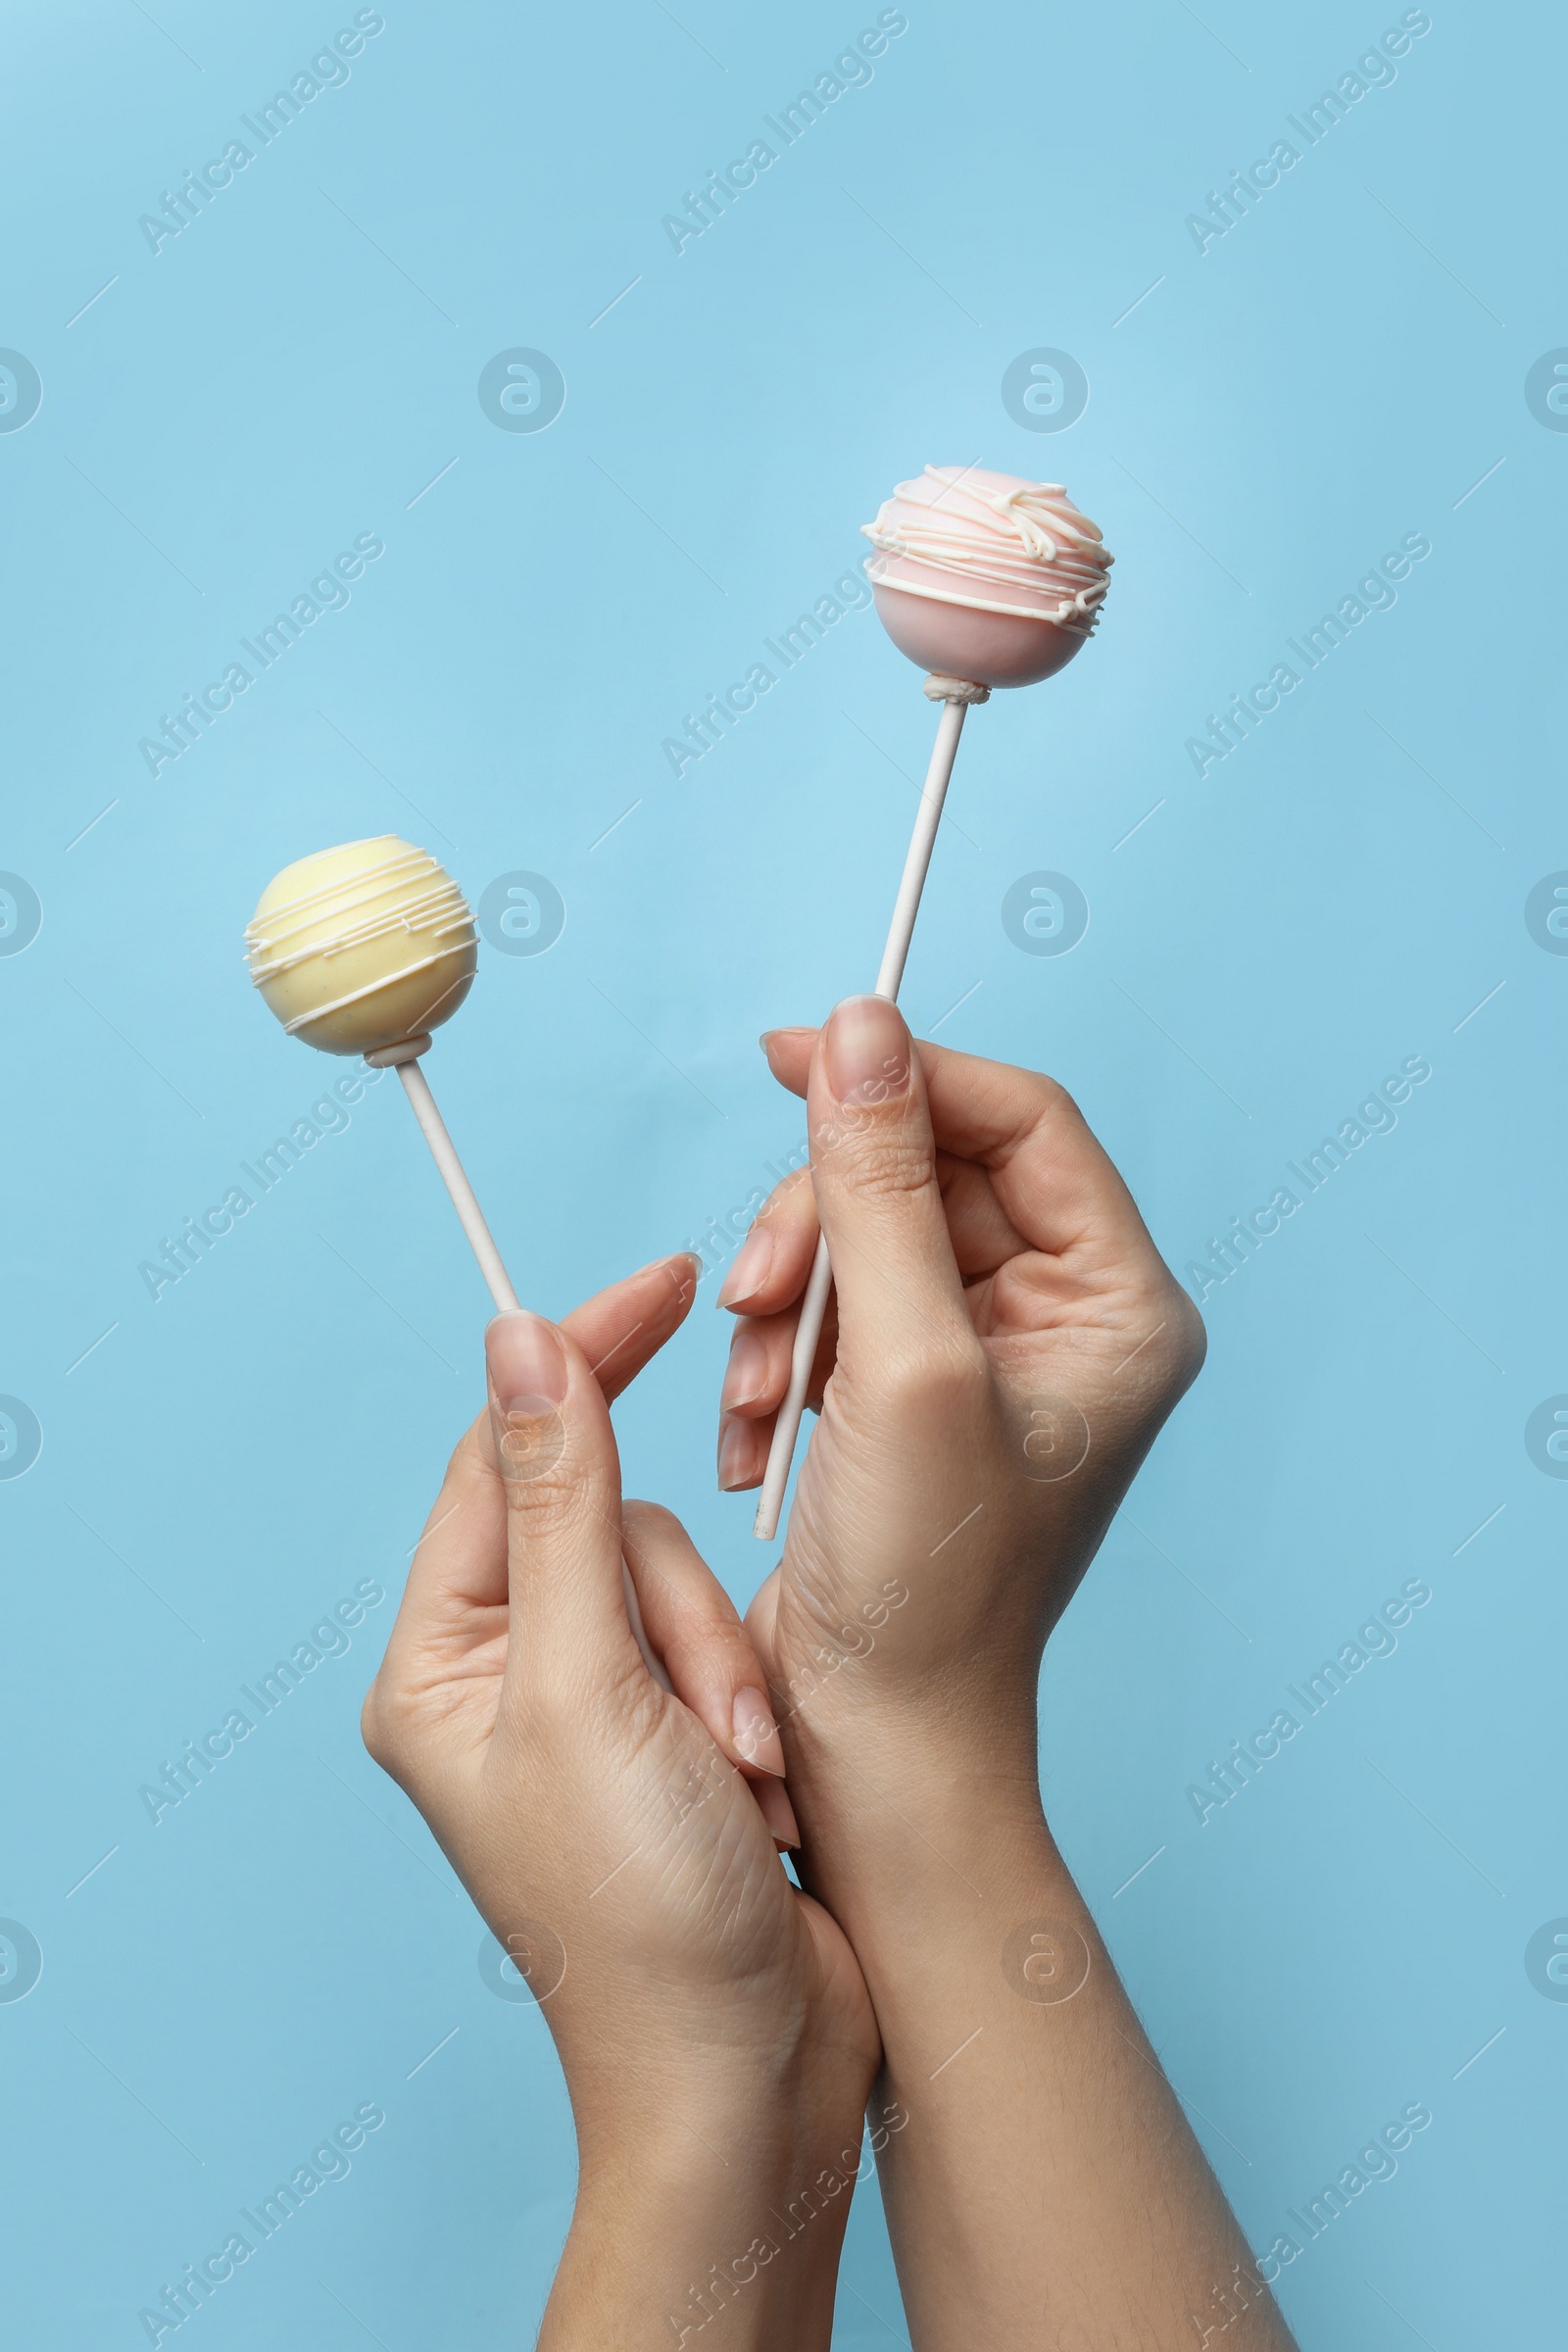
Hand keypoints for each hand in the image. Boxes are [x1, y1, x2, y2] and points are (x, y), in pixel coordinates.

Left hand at [363, 1254, 879, 2347]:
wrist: (746, 2069)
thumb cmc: (640, 1911)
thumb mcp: (588, 1685)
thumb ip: (560, 1501)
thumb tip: (518, 1338)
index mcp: (442, 1661)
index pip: (501, 1457)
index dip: (582, 1362)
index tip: (670, 1281)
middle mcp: (506, 1673)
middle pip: (610, 1527)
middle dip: (684, 1618)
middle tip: (713, 1722)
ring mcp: (594, 1706)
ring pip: (682, 1584)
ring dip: (729, 1672)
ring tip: (744, 1777)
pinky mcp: (673, 1733)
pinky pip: (725, 1642)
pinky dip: (756, 1703)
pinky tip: (763, 1790)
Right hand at [716, 998, 1204, 1778]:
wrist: (873, 1746)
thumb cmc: (924, 1589)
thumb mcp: (900, 1366)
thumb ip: (877, 1187)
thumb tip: (857, 1029)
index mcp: (1116, 1306)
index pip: (1023, 1121)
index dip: (908, 1074)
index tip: (792, 1055)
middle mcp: (1065, 1321)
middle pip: (928, 1172)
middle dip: (823, 1225)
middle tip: (756, 1288)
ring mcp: (987, 1360)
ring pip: (865, 1236)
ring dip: (786, 1301)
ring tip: (758, 1392)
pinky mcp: (911, 1395)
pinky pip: (832, 1306)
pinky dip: (776, 1354)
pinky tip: (756, 1430)